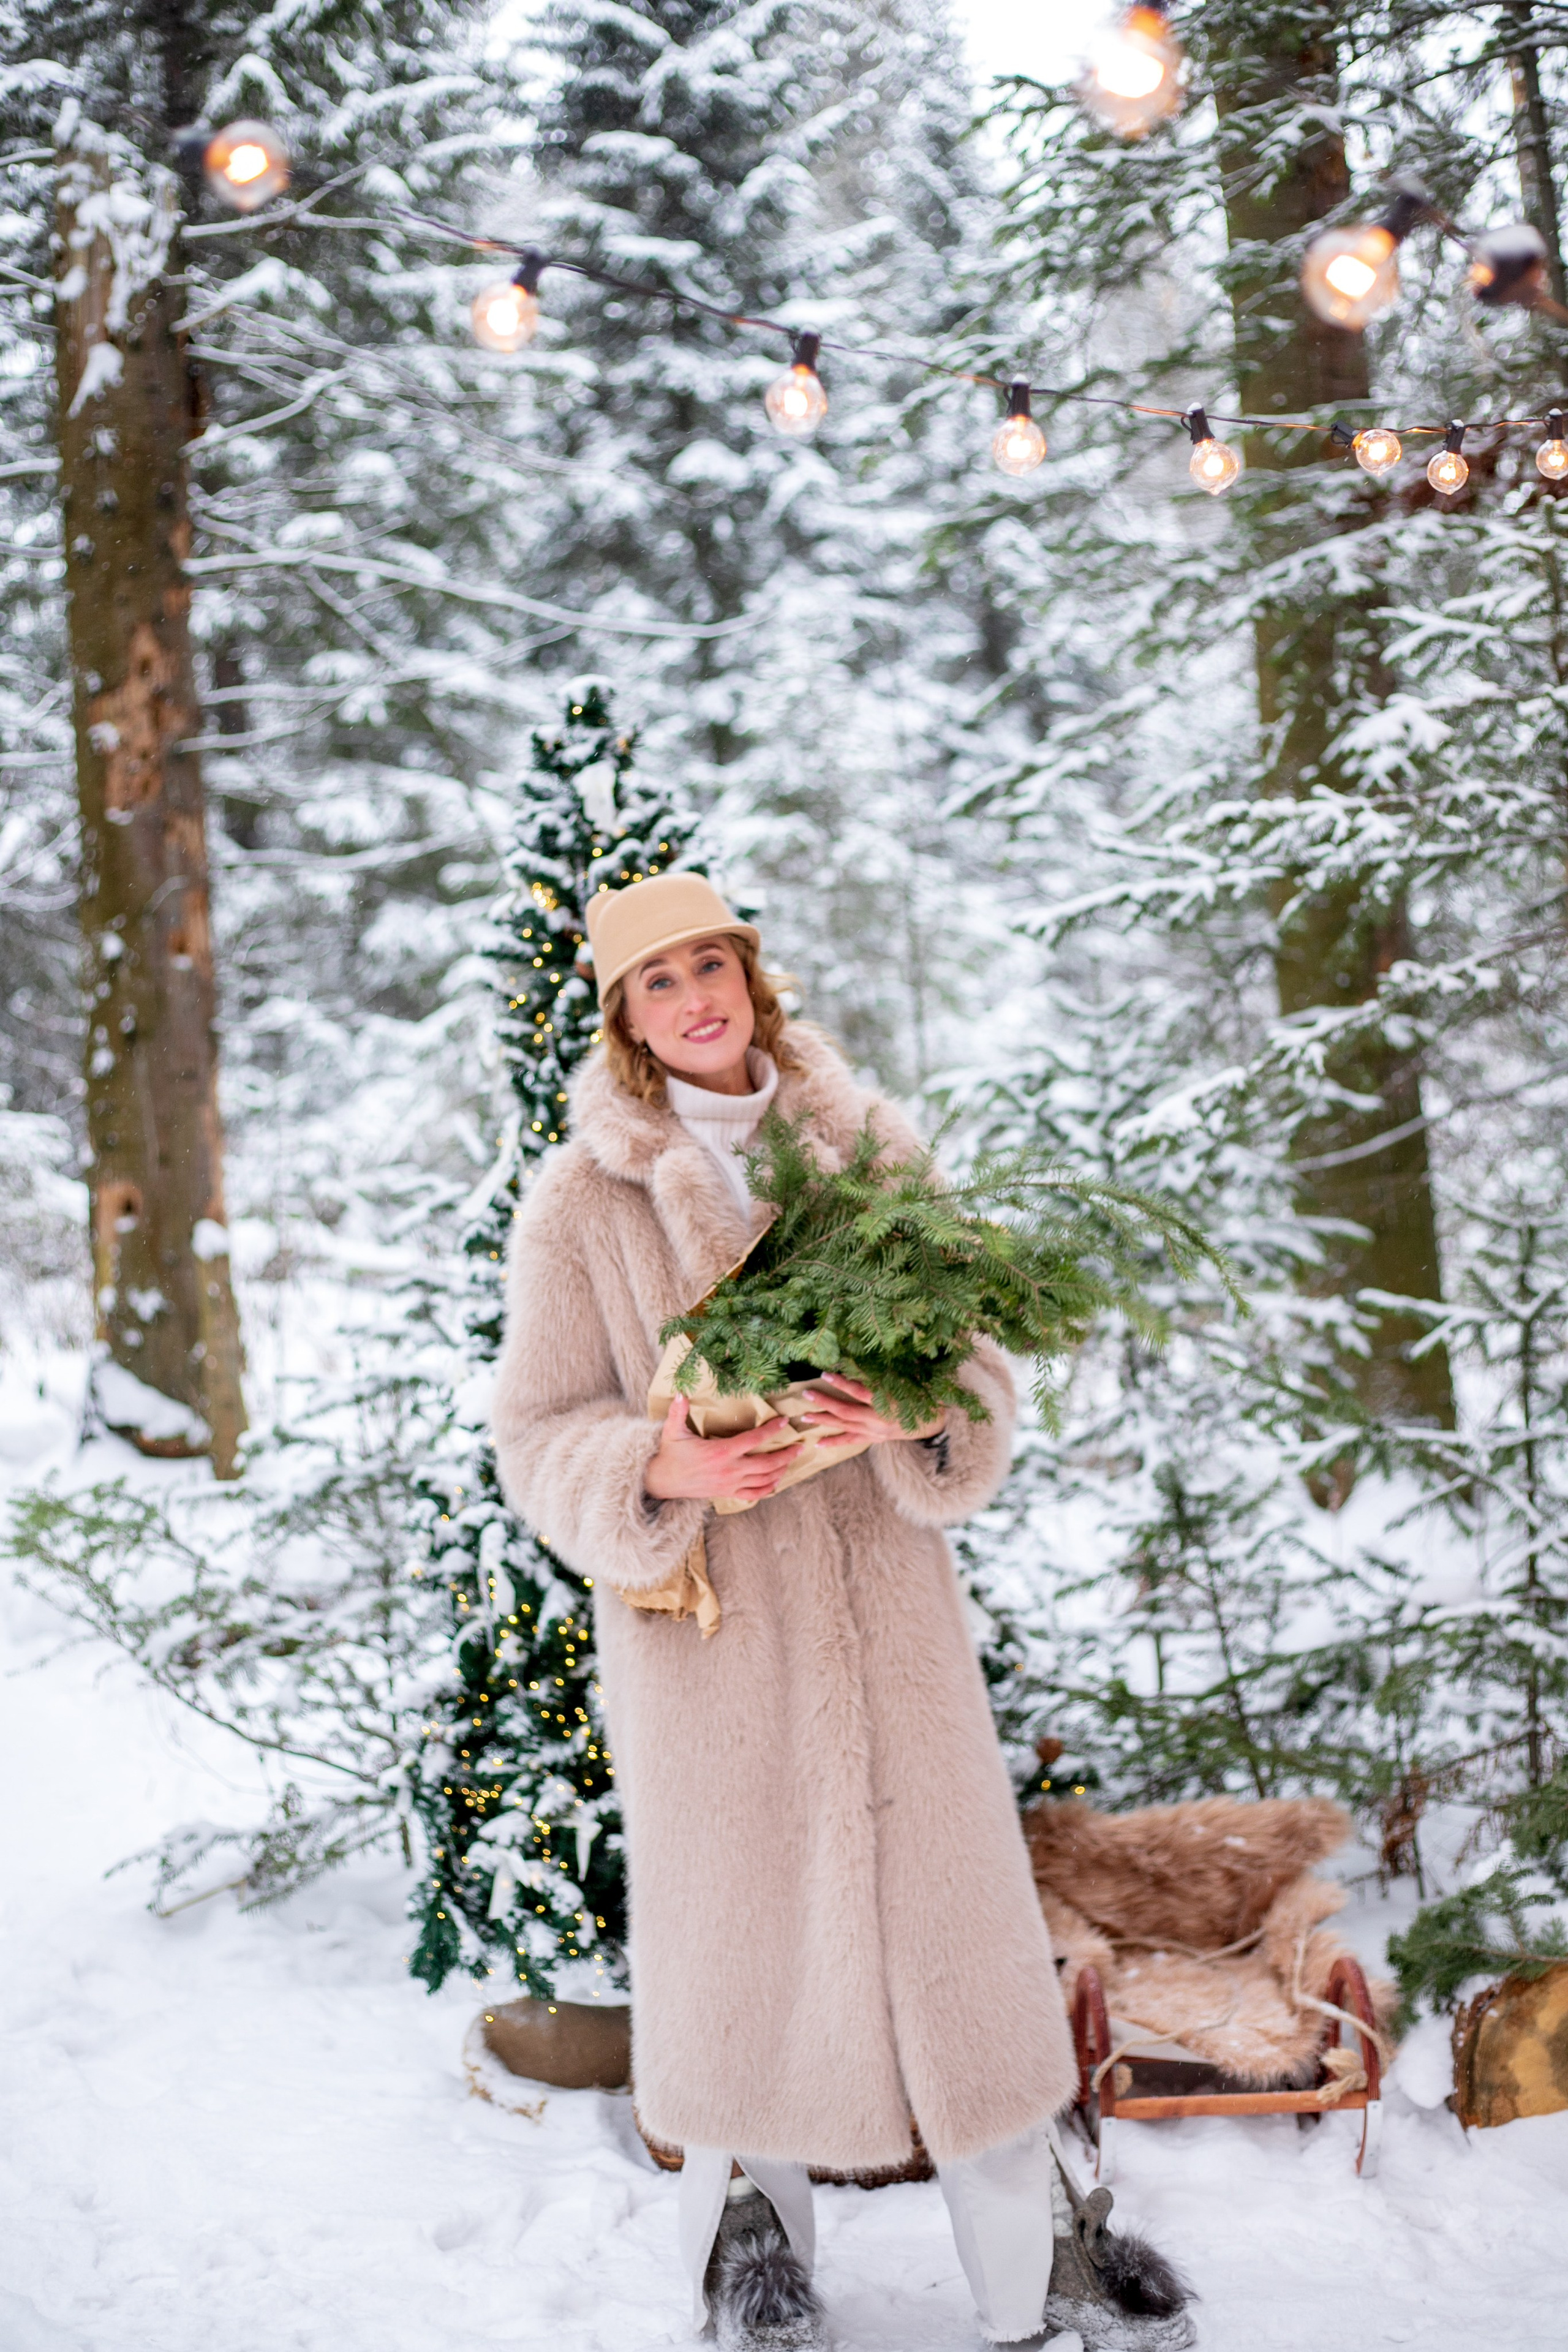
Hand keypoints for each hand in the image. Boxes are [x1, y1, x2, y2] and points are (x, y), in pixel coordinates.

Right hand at [643, 1395, 804, 1504]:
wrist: (663, 1482)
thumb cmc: (670, 1454)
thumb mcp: (672, 1431)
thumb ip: (678, 1412)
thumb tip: (680, 1393)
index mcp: (720, 1452)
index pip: (753, 1440)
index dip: (771, 1430)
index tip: (784, 1422)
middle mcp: (729, 1470)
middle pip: (766, 1464)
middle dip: (785, 1455)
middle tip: (799, 1446)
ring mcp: (730, 1484)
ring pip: (763, 1480)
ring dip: (781, 1470)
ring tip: (791, 1459)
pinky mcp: (727, 1493)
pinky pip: (753, 1494)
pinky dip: (768, 1489)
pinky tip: (777, 1482)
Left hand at [798, 1375, 942, 1448]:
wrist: (933, 1423)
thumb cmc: (922, 1396)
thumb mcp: (908, 1381)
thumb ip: (888, 1372)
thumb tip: (863, 1357)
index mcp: (888, 1402)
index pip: (860, 1392)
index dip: (843, 1383)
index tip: (825, 1374)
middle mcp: (879, 1419)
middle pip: (847, 1411)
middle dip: (825, 1402)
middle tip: (806, 1394)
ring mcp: (875, 1432)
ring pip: (845, 1426)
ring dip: (824, 1421)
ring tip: (805, 1417)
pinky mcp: (874, 1439)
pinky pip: (851, 1441)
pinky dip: (834, 1442)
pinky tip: (818, 1443)